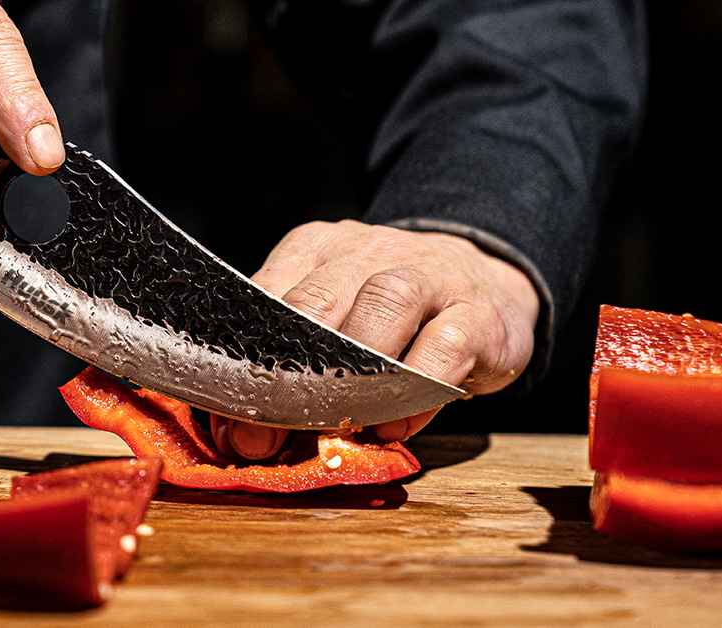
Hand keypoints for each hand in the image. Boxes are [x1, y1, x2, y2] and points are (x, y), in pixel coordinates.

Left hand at [212, 220, 539, 458]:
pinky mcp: (478, 313)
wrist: (487, 282)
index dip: (246, 362)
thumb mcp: (335, 324)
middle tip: (274, 430)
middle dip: (290, 373)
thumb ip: (290, 372)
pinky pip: (445, 346)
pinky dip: (417, 389)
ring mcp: (429, 274)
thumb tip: (241, 440)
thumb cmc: (395, 315)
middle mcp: (368, 251)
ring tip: (342, 420)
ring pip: (384, 304)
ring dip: (357, 372)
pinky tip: (396, 423)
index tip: (234, 417)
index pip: (268, 296)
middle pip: (317, 301)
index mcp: (318, 249)